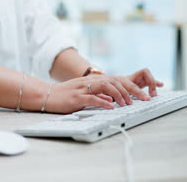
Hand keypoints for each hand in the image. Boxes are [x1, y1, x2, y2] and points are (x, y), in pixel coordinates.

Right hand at [45, 69, 163, 113]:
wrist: (46, 95)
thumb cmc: (64, 95)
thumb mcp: (82, 91)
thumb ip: (97, 94)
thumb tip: (111, 99)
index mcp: (91, 80)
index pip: (115, 79)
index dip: (129, 86)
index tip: (141, 95)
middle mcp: (88, 82)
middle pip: (114, 81)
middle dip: (130, 90)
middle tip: (141, 99)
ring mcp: (82, 89)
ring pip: (105, 86)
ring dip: (118, 95)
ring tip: (127, 103)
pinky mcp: (76, 98)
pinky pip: (92, 98)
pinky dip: (102, 102)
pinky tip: (110, 106)